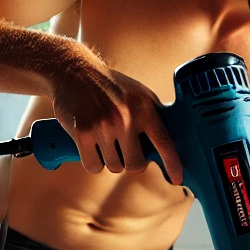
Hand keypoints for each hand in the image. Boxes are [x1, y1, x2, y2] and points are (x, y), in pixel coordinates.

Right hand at [51, 55, 183, 184]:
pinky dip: (92, 161)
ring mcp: (103, 126)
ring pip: (114, 167)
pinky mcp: (82, 133)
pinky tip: (90, 145)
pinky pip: (93, 166)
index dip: (172, 164)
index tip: (177, 179)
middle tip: (123, 149)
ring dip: (109, 160)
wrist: (73, 71)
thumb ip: (153, 117)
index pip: (164, 142)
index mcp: (144, 107)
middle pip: (136, 165)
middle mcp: (125, 117)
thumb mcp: (138, 94)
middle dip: (130, 162)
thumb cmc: (109, 86)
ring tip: (104, 140)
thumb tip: (170, 144)